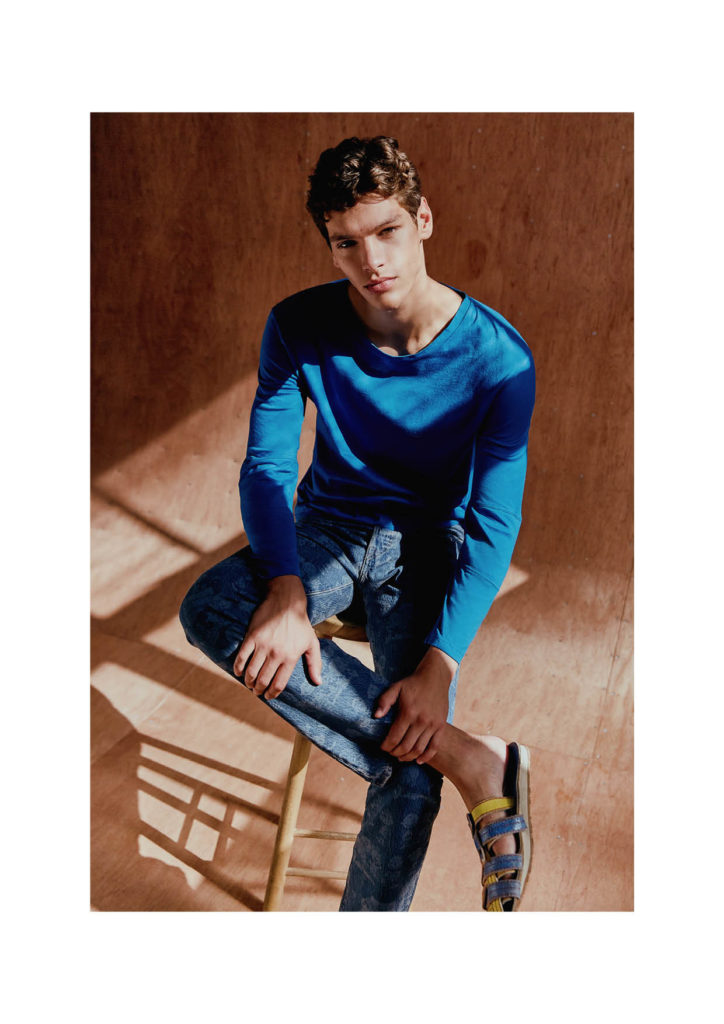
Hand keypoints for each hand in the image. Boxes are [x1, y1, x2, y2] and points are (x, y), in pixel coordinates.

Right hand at [233, 575, 321, 699]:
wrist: (286, 601)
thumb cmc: (300, 623)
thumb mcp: (312, 643)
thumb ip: (314, 664)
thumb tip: (318, 682)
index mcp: (291, 657)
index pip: (279, 684)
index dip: (272, 693)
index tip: (268, 696)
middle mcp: (276, 653)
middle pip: (263, 680)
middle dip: (258, 690)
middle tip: (257, 691)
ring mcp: (263, 645)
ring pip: (251, 672)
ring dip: (248, 682)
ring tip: (249, 683)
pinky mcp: (252, 637)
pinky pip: (241, 657)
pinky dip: (237, 668)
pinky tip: (238, 672)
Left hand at [374, 647, 457, 764]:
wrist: (435, 677)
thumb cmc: (412, 683)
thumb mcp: (395, 688)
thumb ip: (384, 701)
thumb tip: (376, 716)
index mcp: (408, 712)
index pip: (395, 737)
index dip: (387, 746)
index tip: (382, 747)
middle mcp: (422, 720)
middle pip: (406, 746)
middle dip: (395, 753)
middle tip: (390, 753)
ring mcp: (433, 724)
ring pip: (419, 749)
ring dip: (408, 757)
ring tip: (400, 757)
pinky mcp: (441, 726)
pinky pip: (435, 747)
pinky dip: (426, 757)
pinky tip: (418, 760)